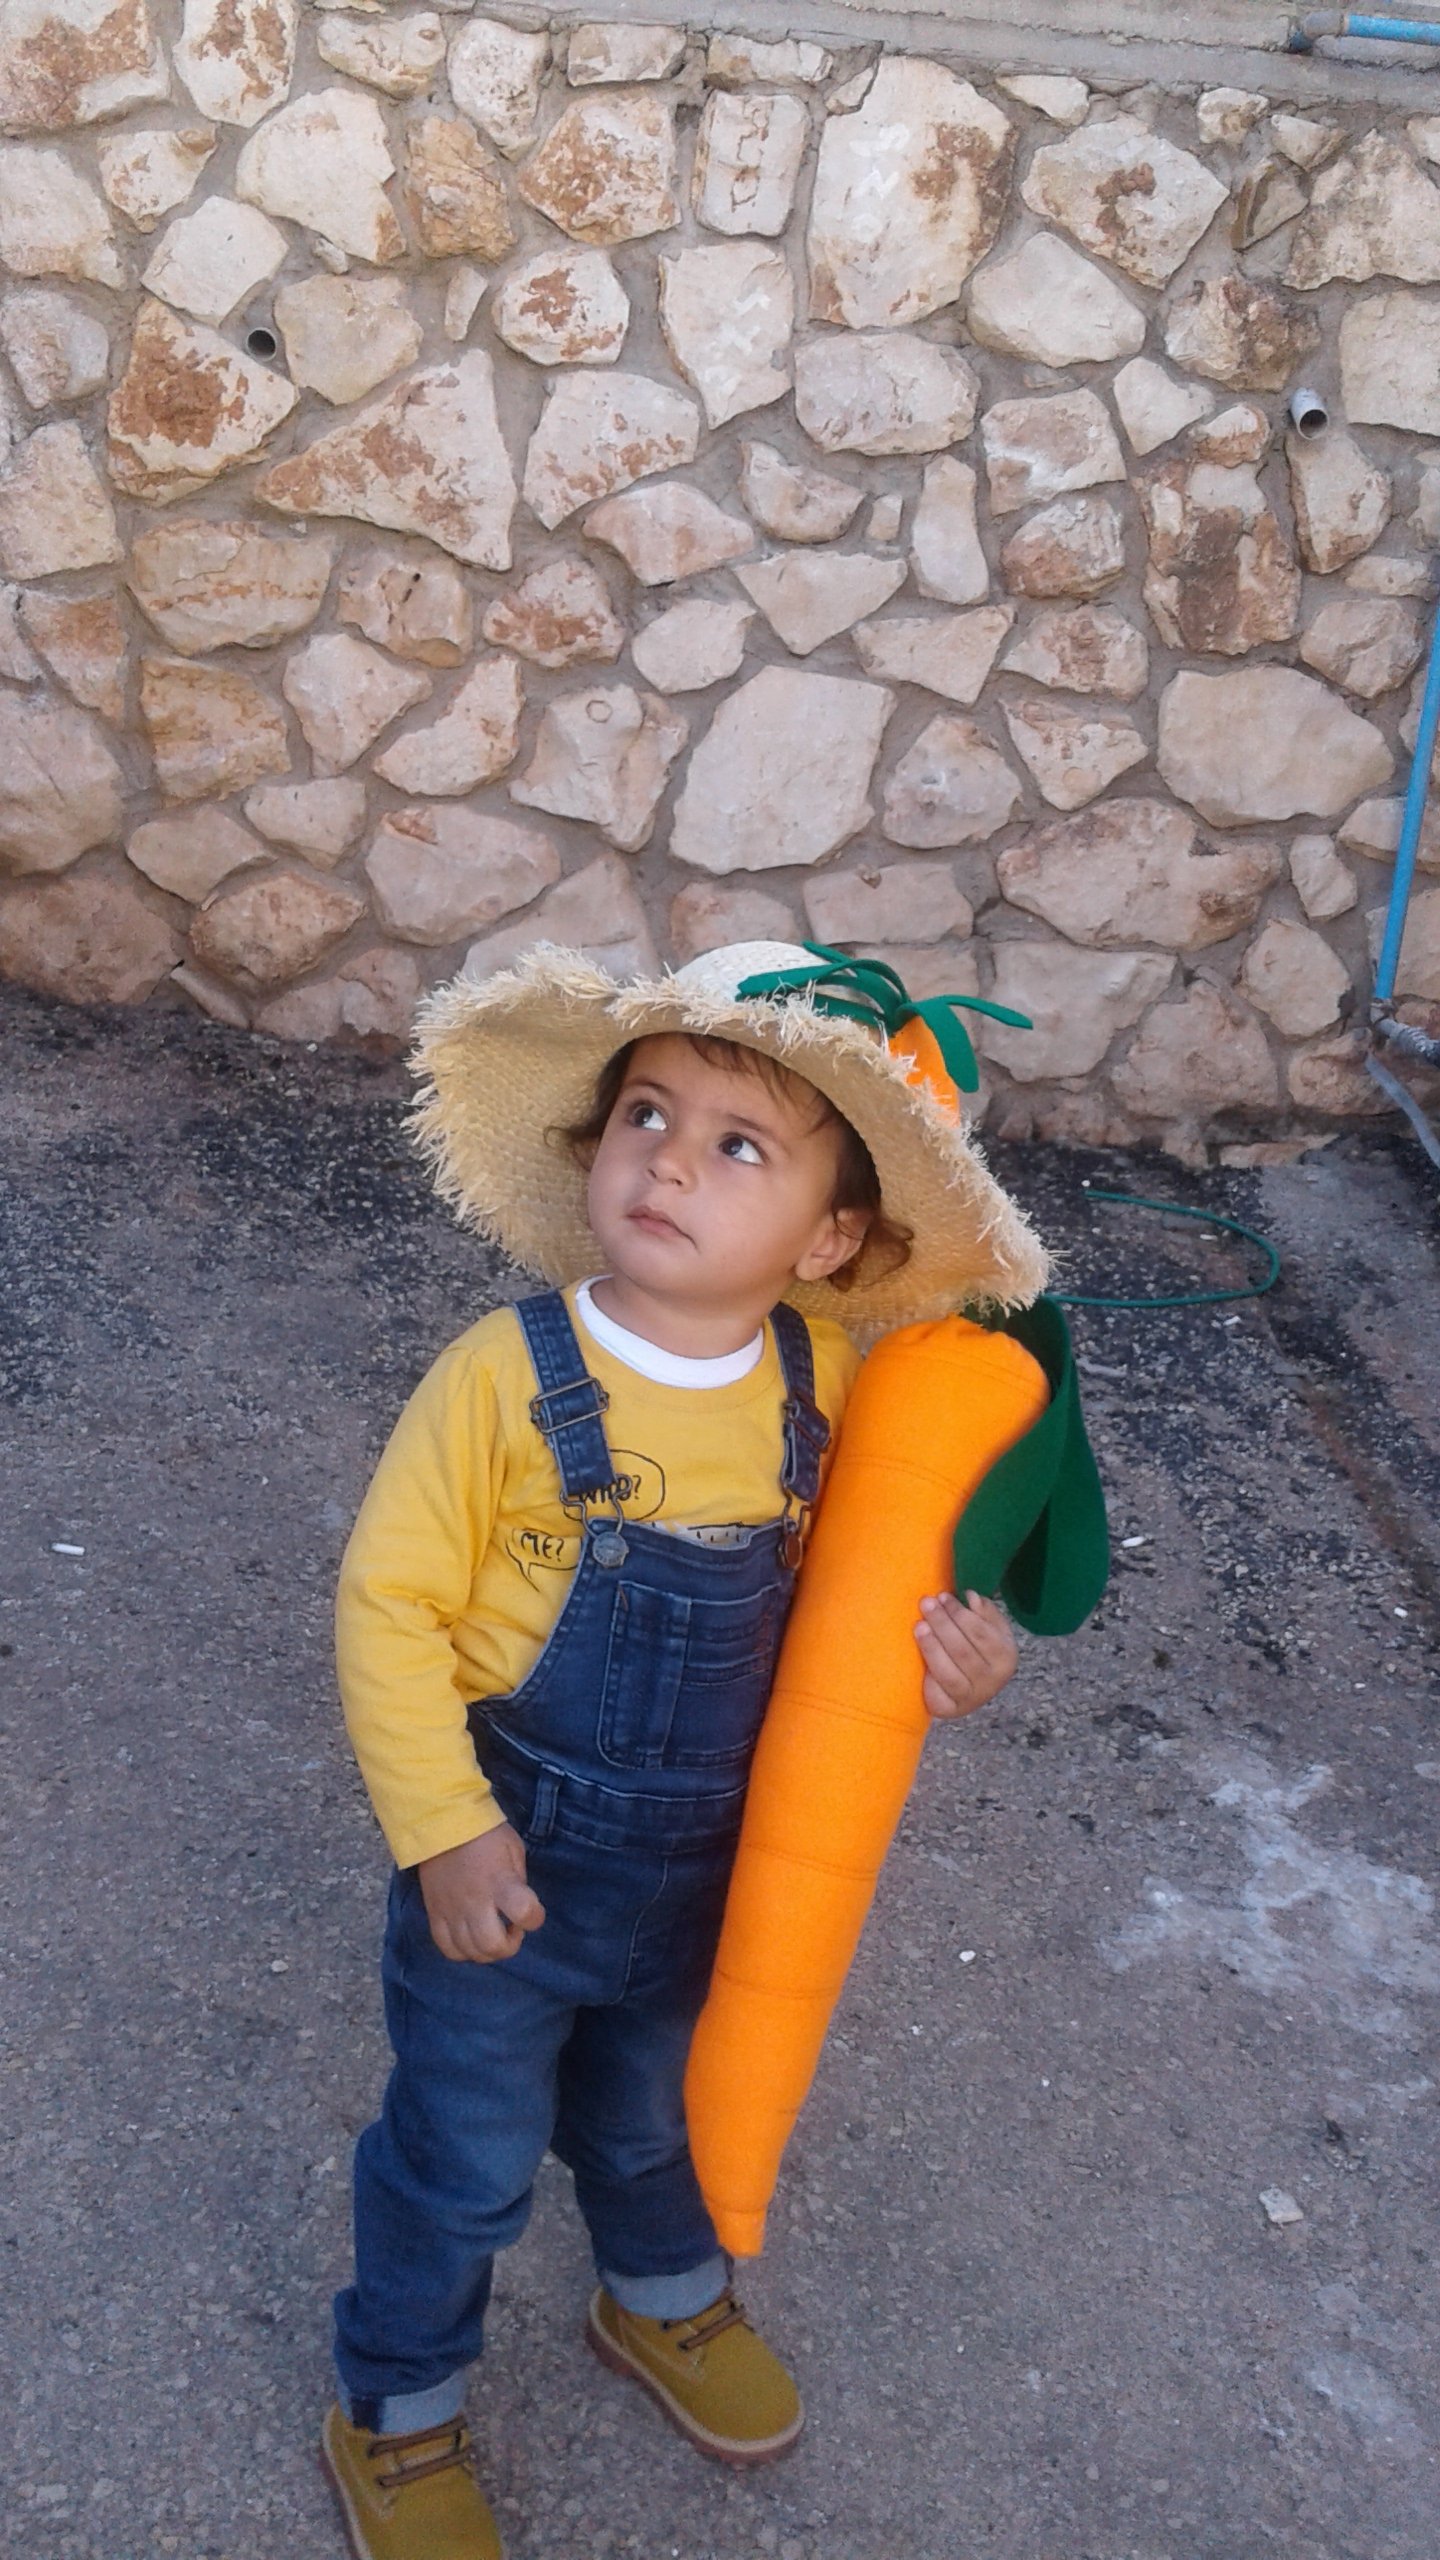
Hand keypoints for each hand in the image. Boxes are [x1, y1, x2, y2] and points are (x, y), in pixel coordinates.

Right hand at [418, 1824, 545, 1962]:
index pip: (525, 1913)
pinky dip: (462, 1951)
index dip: (535, 1918)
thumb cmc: (485, 1834)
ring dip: (487, 1951)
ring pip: (469, 1952)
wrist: (442, 1823)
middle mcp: (475, 1901)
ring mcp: (451, 1910)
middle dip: (509, 1945)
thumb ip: (519, 1882)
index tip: (533, 1912)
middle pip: (493, 1945)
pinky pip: (446, 1948)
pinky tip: (470, 1939)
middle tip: (511, 1929)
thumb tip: (518, 1908)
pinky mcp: (434, 1913)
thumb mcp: (514, 1850)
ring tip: (491, 1933)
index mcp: (499, 1881)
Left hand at [914, 1590, 1017, 1721]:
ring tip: (919, 1625)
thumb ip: (984, 1611)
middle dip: (942, 1624)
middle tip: (926, 1604)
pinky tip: (917, 1657)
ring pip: (948, 1672)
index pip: (980, 1633)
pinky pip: (937, 1693)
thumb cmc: (979, 1650)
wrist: (973, 1687)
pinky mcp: (951, 1710)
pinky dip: (927, 1676)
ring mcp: (972, 1698)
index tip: (941, 1596)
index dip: (959, 1614)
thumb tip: (971, 1596)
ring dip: (931, 1647)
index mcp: (1006, 1657)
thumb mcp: (990, 1628)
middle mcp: (992, 1681)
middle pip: (962, 1650)